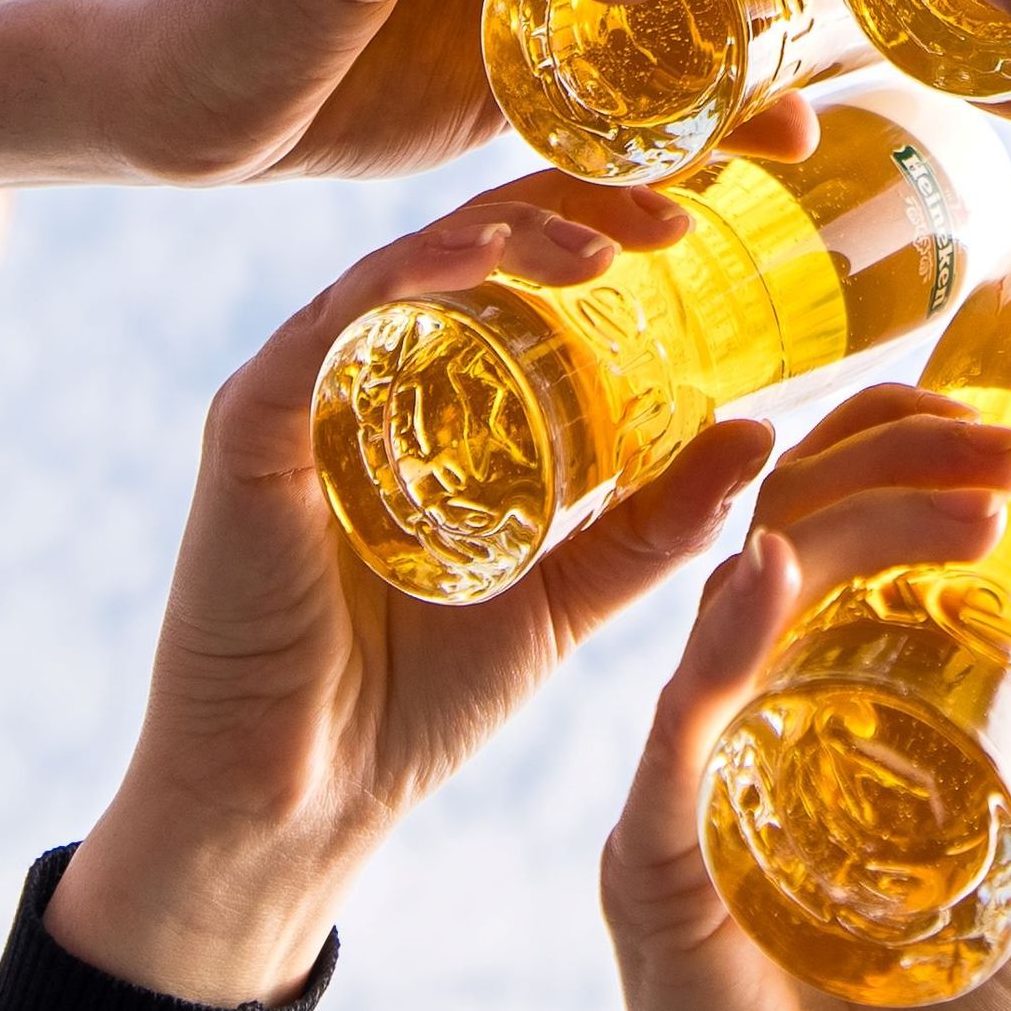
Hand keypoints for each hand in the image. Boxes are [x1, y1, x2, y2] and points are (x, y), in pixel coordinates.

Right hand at [46, 190, 776, 1007]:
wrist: (304, 803)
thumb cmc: (414, 698)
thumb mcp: (568, 595)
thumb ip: (654, 524)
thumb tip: (761, 433)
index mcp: (431, 392)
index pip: (523, 270)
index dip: (608, 222)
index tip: (709, 212)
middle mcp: (363, 368)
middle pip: (475, 242)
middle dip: (579, 207)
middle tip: (679, 213)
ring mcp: (302, 388)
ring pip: (411, 261)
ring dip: (514, 233)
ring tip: (608, 247)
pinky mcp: (250, 423)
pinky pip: (330, 320)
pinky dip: (408, 274)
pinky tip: (481, 258)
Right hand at [604, 390, 1010, 1010]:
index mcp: (797, 718)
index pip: (829, 527)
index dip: (908, 449)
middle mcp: (726, 737)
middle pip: (784, 532)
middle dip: (896, 460)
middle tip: (1010, 438)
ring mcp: (680, 804)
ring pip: (734, 603)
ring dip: (845, 518)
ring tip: (959, 488)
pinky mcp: (649, 885)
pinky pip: (668, 742)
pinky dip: (716, 649)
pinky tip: (766, 577)